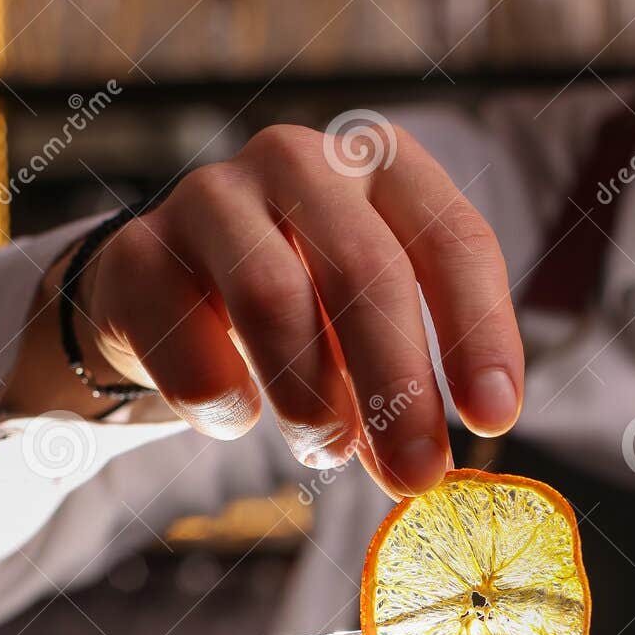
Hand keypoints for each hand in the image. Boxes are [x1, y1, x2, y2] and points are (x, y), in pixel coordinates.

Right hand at [81, 124, 523, 495]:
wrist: (169, 294)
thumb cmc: (302, 307)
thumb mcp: (370, 328)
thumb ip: (407, 386)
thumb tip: (425, 470)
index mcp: (381, 163)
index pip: (454, 238)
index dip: (481, 333)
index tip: (495, 420)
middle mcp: (299, 160)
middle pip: (367, 271)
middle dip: (399, 388)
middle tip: (417, 474)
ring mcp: (211, 196)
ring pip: (274, 300)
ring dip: (311, 400)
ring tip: (325, 449)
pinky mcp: (139, 252)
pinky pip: (189, 342)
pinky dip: (225, 402)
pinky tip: (240, 416)